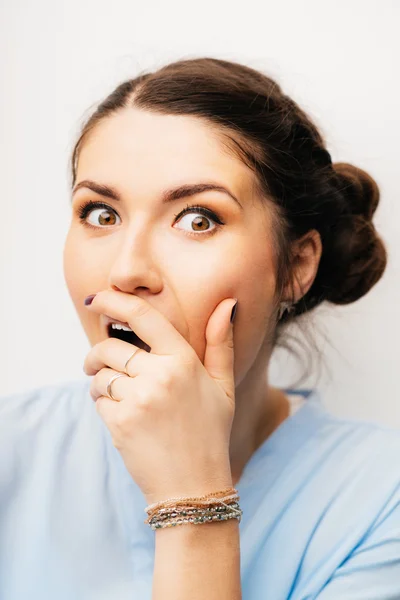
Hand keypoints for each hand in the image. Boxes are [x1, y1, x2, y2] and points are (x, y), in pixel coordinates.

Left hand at [83, 290, 237, 504]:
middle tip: (97, 364)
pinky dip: (102, 404)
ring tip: (117, 396)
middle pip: (110, 348)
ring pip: (101, 375)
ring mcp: (139, 400)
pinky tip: (122, 417)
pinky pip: (98, 400)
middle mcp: (161, 375)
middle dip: (98, 355)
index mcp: (184, 360)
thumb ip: (222, 343)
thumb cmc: (209, 432)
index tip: (95, 297)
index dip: (113, 301)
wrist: (193, 486)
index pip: (143, 317)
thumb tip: (227, 303)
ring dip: (100, 382)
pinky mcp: (121, 423)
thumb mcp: (223, 386)